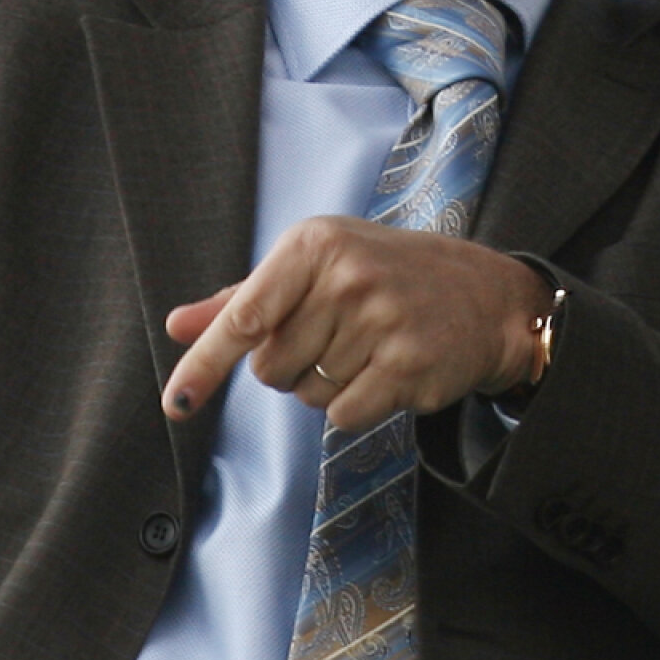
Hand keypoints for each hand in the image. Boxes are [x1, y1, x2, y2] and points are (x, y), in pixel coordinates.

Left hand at [161, 216, 552, 433]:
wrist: (484, 294)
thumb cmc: (381, 275)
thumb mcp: (313, 266)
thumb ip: (243, 299)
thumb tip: (177, 326)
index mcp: (313, 244)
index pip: (245, 316)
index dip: (205, 363)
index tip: (175, 404)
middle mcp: (345, 276)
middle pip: (270, 366)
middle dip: (290, 365)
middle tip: (334, 335)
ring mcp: (381, 319)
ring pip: (306, 394)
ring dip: (325, 385)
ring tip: (366, 347)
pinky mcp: (408, 364)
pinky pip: (343, 415)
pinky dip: (355, 406)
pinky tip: (385, 372)